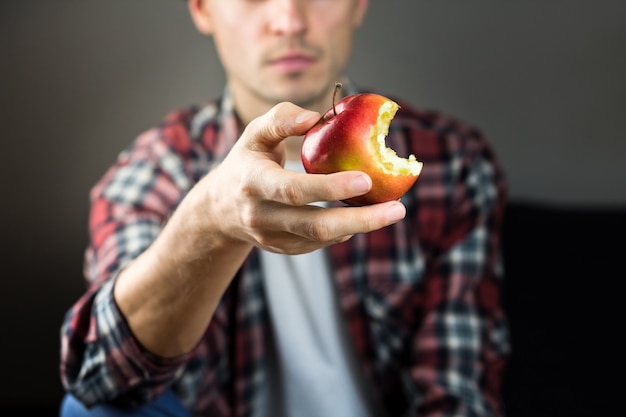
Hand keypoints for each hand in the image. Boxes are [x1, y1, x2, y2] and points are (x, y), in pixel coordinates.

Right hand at [183, 102, 406, 254]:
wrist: (220, 208)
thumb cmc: (247, 162)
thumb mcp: (254, 134)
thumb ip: (281, 118)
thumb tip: (316, 117)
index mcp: (252, 182)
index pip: (292, 189)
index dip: (329, 188)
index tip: (366, 180)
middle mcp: (260, 215)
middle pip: (313, 225)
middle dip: (359, 220)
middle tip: (397, 209)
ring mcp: (271, 237)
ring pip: (320, 239)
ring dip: (360, 227)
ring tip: (393, 212)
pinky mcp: (282, 249)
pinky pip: (318, 244)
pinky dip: (343, 232)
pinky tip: (362, 218)